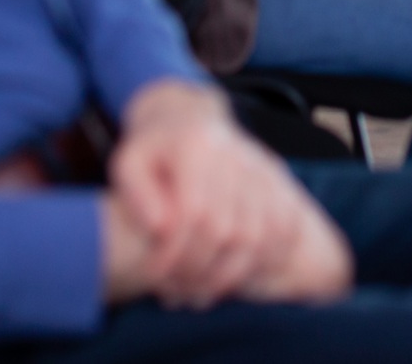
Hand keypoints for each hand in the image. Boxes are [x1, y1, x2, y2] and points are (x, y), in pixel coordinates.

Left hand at [107, 80, 351, 307]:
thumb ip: (138, 195)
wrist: (189, 119)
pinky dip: (262, 263)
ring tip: (199, 294)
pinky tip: (231, 279)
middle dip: (201, 272)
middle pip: (230, 230)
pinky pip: (283, 231)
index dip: (176, 253)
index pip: (195, 212)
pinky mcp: (278, 182)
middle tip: (176, 293)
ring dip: (230, 276)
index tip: (155, 277)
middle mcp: (237, 155)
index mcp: (197, 146)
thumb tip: (161, 228)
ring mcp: (263, 168)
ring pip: (260, 237)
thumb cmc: (153, 150)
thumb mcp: (128, 163)